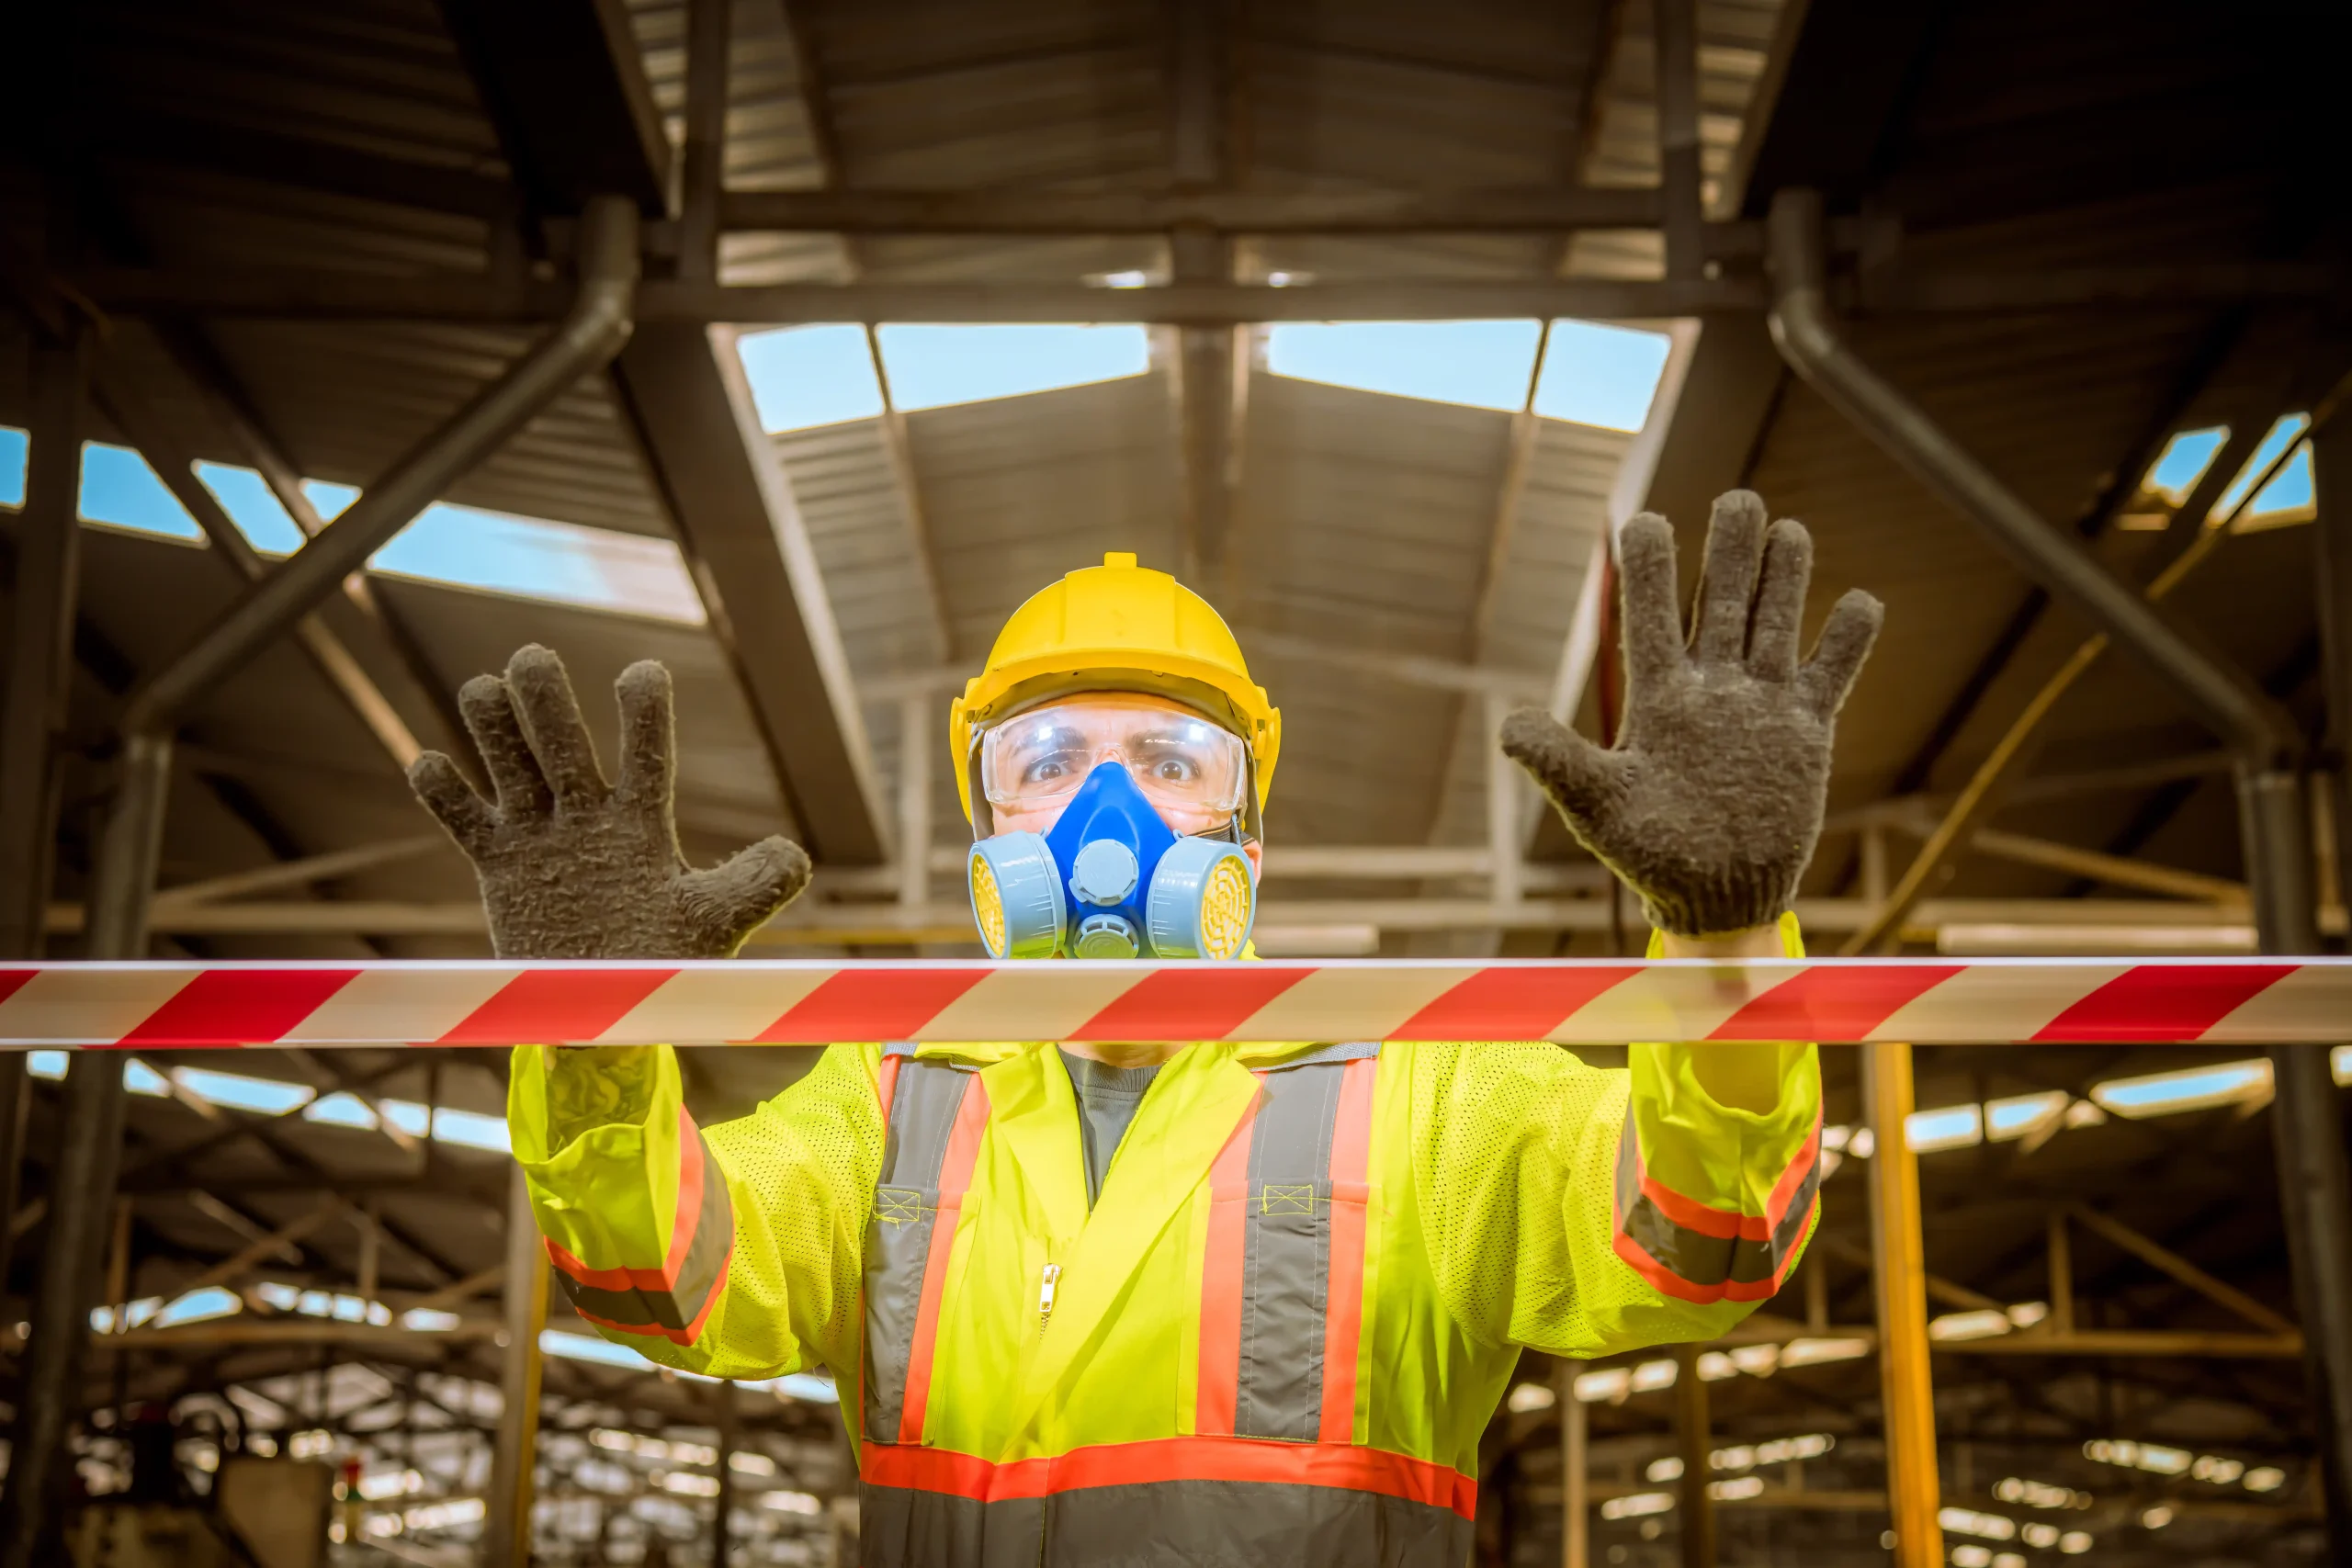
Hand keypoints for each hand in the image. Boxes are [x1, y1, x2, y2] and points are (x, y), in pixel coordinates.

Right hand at [408, 645, 810, 958]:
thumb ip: (755, 887)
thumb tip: (792, 857)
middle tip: (532, 657)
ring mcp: (541, 836)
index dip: (642, 713)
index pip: (644, 755)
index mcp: (641, 821)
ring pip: (511, 766)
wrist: (608, 1010)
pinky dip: (443, 794)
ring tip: (483, 690)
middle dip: (548, 703)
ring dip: (494, 728)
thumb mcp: (717, 923)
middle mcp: (587, 815)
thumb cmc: (667, 959)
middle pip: (563, 746)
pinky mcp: (500, 865)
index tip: (641, 672)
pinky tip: (427, 764)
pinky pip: (465, 822)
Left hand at [1501, 490, 1881, 936]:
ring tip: (1789, 529)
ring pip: (1776, 623)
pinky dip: (1848, 641)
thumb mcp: (1596, 807)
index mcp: (1659, 698)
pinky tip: (1861, 603)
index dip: (1652, 568)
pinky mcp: (1805, 732)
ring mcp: (1761, 705)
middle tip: (1738, 499)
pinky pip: (1832, 675)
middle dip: (1730, 552)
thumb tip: (1506, 726)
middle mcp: (1712, 689)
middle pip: (1722, 603)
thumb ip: (1557, 762)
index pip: (1653, 617)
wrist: (1715, 897)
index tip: (1644, 519)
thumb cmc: (1647, 854)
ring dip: (1784, 578)